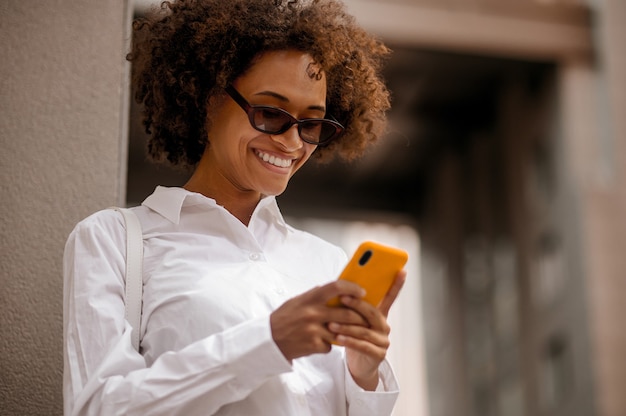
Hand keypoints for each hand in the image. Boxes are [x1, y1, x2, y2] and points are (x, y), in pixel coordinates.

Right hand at [270, 280, 368, 361]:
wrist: (269, 341)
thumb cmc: (284, 318)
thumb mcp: (297, 301)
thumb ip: (315, 295)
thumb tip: (334, 289)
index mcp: (309, 299)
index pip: (336, 287)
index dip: (352, 288)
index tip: (361, 292)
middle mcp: (312, 313)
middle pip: (347, 313)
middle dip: (360, 316)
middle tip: (365, 316)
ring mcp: (314, 331)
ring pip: (343, 331)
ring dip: (349, 331)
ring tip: (353, 330)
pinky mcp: (314, 346)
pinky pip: (331, 345)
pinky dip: (331, 344)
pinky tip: (323, 341)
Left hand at [331, 270, 405, 390]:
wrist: (358, 364)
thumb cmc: (353, 337)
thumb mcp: (353, 320)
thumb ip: (352, 306)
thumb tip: (339, 287)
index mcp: (380, 314)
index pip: (390, 296)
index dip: (397, 284)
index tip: (402, 270)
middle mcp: (384, 326)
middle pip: (372, 312)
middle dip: (357, 304)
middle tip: (342, 298)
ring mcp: (383, 340)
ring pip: (364, 330)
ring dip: (346, 326)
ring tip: (331, 324)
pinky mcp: (378, 355)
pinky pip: (363, 346)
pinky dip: (349, 341)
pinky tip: (338, 339)